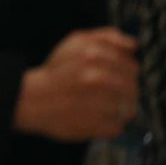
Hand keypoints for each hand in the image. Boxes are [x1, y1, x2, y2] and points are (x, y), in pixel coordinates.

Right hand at [12, 27, 139, 141]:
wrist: (32, 99)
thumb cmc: (56, 72)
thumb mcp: (75, 42)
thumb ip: (106, 37)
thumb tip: (132, 44)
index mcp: (94, 55)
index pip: (132, 65)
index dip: (123, 72)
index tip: (111, 75)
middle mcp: (99, 77)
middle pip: (133, 87)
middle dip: (122, 91)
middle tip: (102, 92)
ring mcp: (100, 103)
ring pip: (129, 108)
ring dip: (116, 109)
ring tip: (96, 105)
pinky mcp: (98, 125)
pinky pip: (118, 127)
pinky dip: (108, 125)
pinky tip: (93, 117)